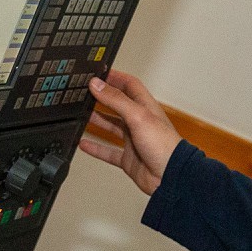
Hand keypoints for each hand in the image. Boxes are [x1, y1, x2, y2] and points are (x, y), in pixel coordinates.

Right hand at [79, 70, 180, 195]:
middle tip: (87, 92)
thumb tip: (98, 85)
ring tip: (81, 114)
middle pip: (118, 105)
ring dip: (98, 121)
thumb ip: (116, 100)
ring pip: (112, 127)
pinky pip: (108, 151)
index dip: (115, 77)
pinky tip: (85, 144)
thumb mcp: (138, 116)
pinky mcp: (128, 158)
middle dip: (103, 98)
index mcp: (146, 107)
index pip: (130, 85)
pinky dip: (96, 148)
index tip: (100, 73)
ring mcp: (134, 141)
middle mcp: (139, 122)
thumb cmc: (164, 146)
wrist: (170, 177)